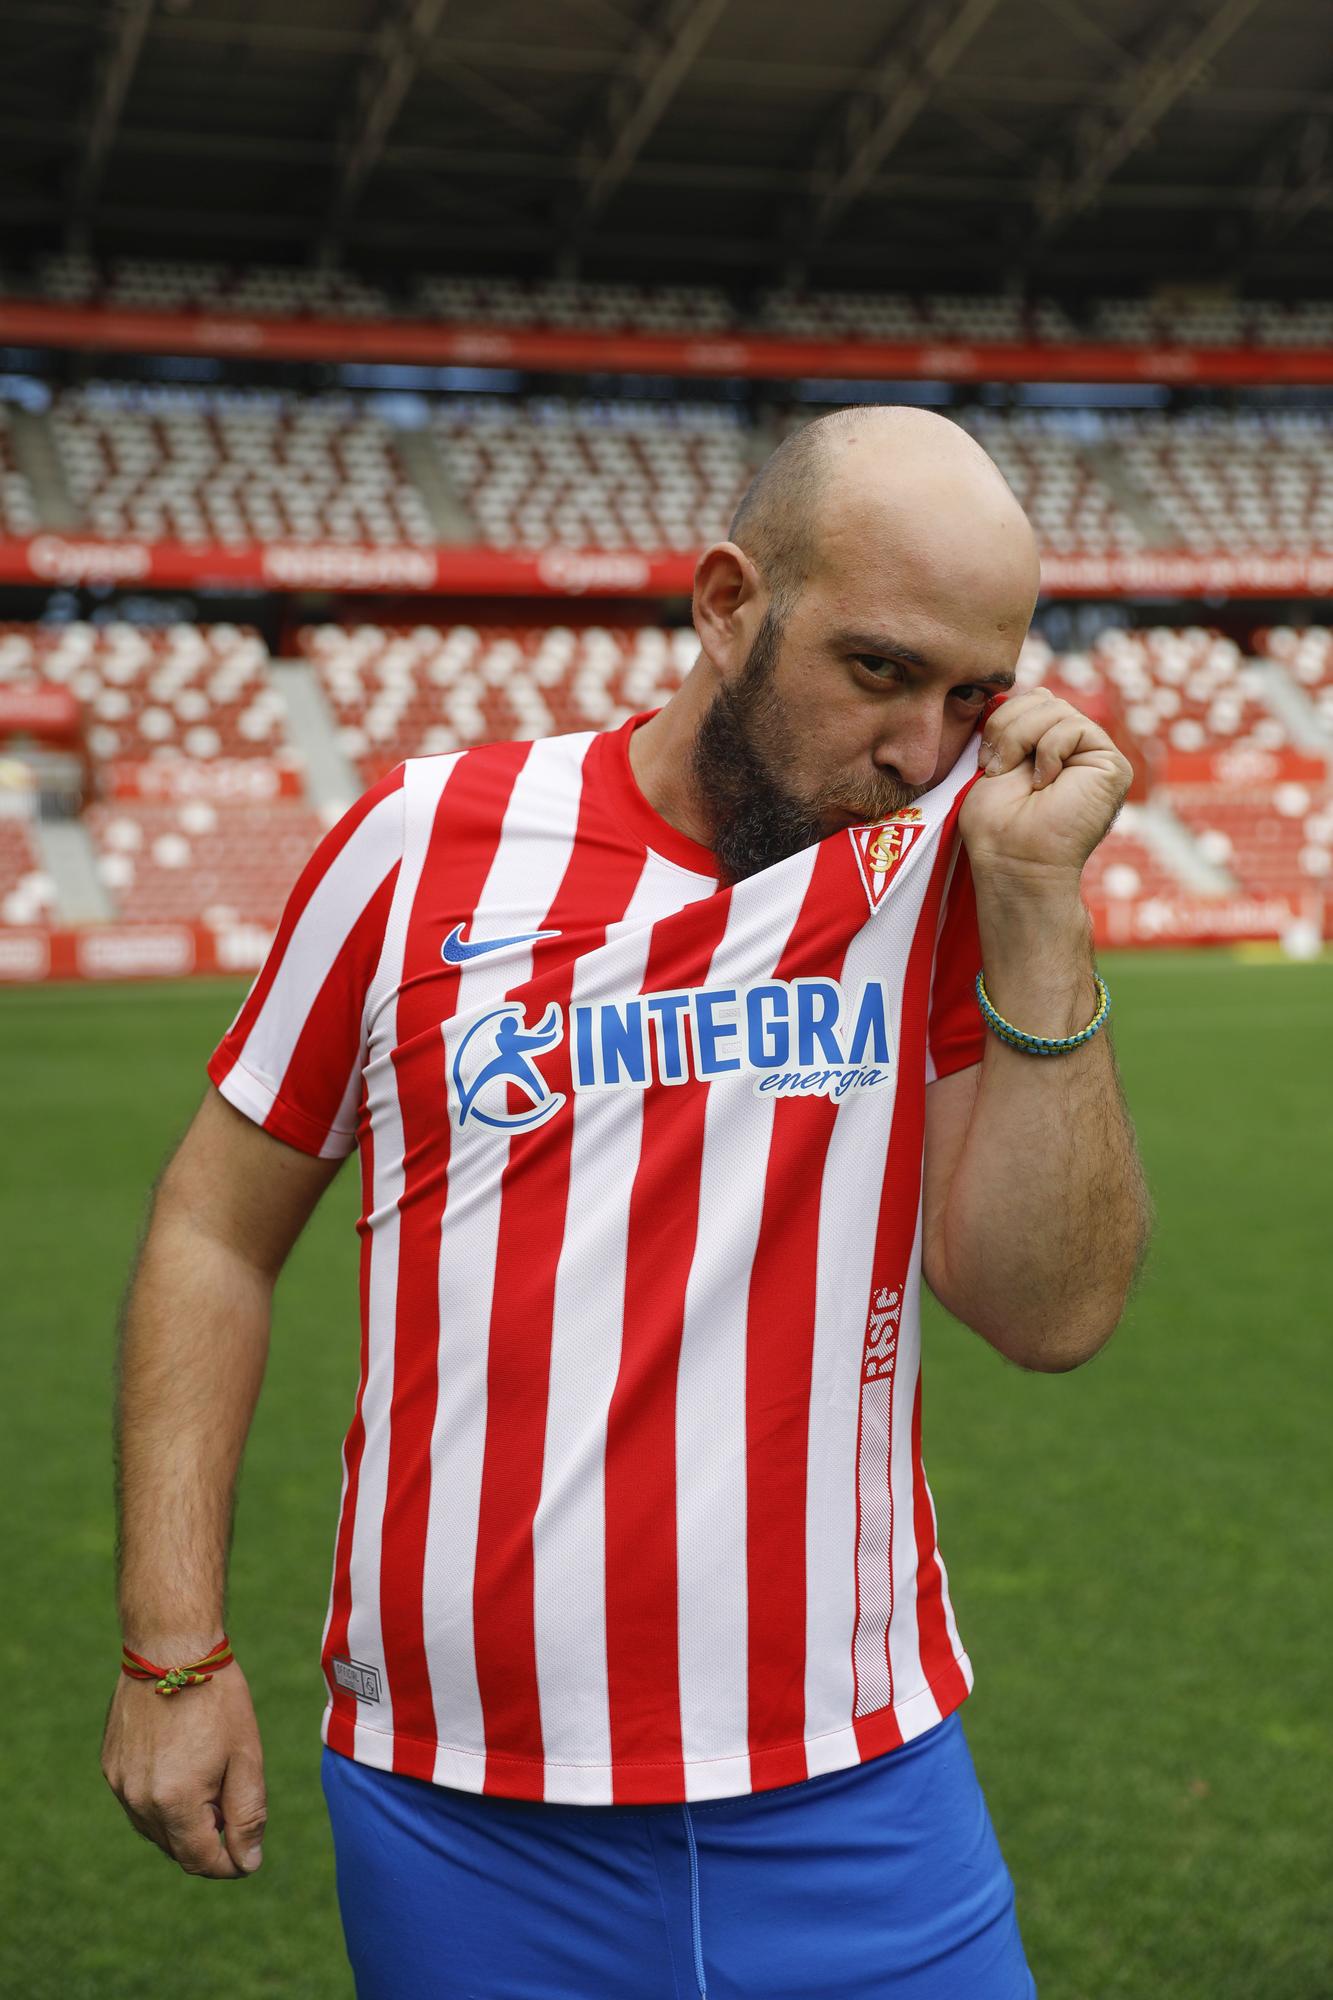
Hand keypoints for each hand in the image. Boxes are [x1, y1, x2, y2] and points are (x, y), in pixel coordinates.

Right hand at [101, 1657, 266, 1878]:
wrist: (171, 1648)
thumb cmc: (217, 1698)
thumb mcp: (246, 1756)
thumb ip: (248, 1816)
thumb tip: (247, 1863)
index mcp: (174, 1801)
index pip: (200, 1861)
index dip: (228, 1865)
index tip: (247, 1855)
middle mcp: (138, 1800)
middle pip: (176, 1849)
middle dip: (207, 1840)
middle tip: (231, 1802)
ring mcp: (119, 1784)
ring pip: (154, 1829)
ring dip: (183, 1823)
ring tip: (209, 1779)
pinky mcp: (110, 1767)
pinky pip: (137, 1803)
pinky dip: (162, 1801)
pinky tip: (183, 1766)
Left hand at [959, 689, 1131, 886]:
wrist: (1012, 860)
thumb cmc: (997, 824)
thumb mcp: (994, 761)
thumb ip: (1009, 725)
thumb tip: (1009, 694)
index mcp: (1048, 748)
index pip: (1031, 700)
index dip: (1001, 720)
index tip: (985, 761)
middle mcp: (1075, 750)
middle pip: (1043, 698)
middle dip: (1008, 727)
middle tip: (996, 769)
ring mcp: (1095, 756)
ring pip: (1056, 708)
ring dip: (1023, 739)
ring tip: (1019, 777)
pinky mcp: (1112, 765)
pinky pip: (1075, 726)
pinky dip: (1049, 751)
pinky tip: (1044, 783)